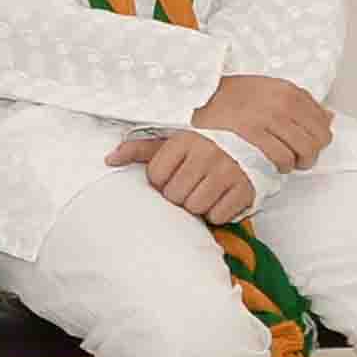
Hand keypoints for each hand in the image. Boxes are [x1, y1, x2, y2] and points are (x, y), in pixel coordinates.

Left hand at [115, 128, 259, 224]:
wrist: (246, 140)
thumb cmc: (199, 146)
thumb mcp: (169, 142)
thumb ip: (137, 150)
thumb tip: (109, 159)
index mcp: (184, 142)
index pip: (155, 176)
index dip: (159, 181)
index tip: (170, 176)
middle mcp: (206, 155)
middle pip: (174, 195)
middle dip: (177, 195)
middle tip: (188, 186)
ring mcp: (228, 172)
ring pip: (195, 207)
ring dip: (196, 206)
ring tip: (202, 193)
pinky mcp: (245, 189)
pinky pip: (219, 216)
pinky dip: (216, 214)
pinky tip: (218, 200)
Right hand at [192, 73, 330, 172]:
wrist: (195, 97)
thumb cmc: (231, 96)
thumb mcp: (268, 89)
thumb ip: (300, 101)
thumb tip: (330, 116)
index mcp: (288, 90)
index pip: (323, 122)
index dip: (318, 139)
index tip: (305, 144)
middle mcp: (282, 102)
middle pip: (317, 138)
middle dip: (311, 153)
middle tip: (298, 158)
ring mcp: (267, 117)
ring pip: (303, 150)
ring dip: (298, 162)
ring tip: (285, 163)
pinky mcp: (252, 132)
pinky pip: (282, 157)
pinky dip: (282, 166)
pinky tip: (273, 166)